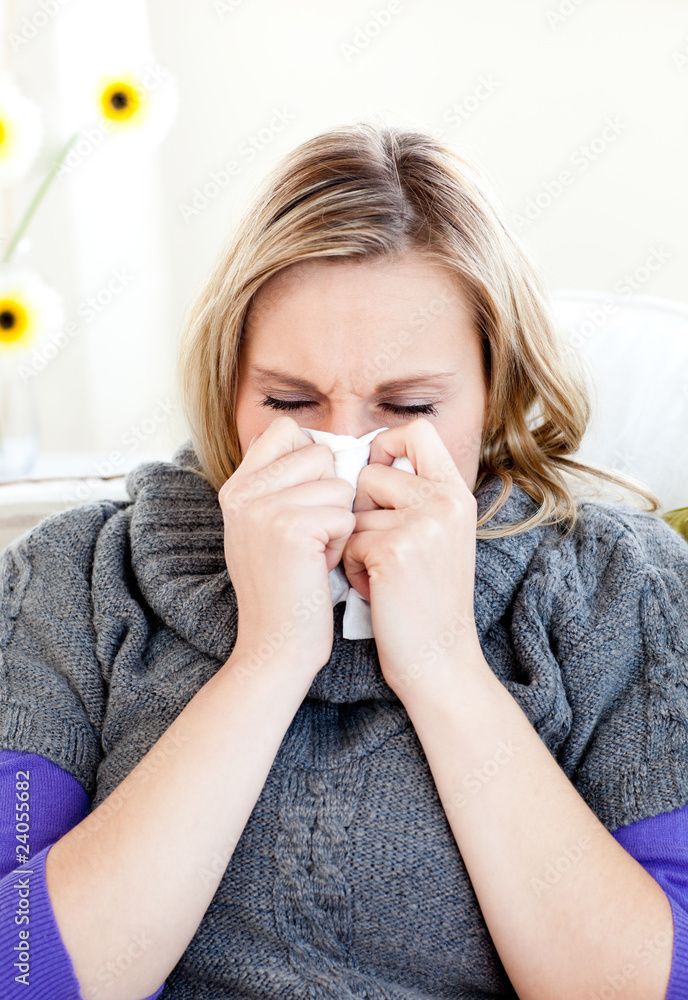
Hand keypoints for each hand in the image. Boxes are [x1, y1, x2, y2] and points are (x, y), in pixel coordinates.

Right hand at [219, 416, 355, 678]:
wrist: (275, 647)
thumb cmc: (285, 592)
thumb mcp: (266, 530)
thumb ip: (281, 486)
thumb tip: (326, 445)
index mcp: (237, 487)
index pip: (285, 429)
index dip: (311, 457)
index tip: (310, 497)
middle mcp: (244, 492)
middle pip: (319, 452)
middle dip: (330, 494)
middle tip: (312, 536)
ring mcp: (264, 508)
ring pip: (338, 484)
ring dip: (339, 521)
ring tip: (316, 555)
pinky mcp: (292, 527)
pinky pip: (345, 514)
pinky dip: (343, 544)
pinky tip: (321, 568)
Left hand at [341, 417, 481, 703]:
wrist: (439, 660)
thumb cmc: (426, 601)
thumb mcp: (437, 536)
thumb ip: (414, 496)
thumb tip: (364, 457)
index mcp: (456, 492)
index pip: (417, 430)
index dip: (386, 443)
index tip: (375, 475)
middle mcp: (445, 500)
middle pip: (371, 469)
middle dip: (360, 508)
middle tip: (379, 547)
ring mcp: (423, 522)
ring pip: (353, 508)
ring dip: (353, 542)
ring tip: (379, 573)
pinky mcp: (395, 548)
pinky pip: (347, 539)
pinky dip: (349, 567)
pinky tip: (374, 590)